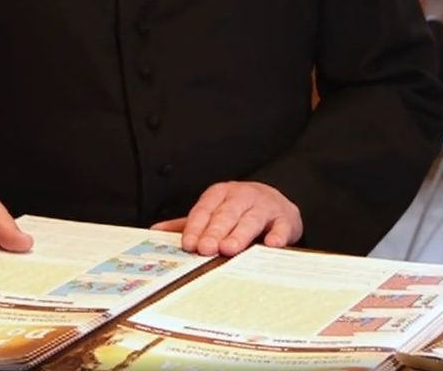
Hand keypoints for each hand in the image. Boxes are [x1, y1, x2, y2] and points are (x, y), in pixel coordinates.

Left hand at [151, 181, 301, 255]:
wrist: (277, 203)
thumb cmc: (239, 212)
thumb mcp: (214, 212)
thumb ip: (189, 223)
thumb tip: (156, 231)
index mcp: (221, 194)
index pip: (205, 209)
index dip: (196, 226)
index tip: (188, 244)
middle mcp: (243, 196)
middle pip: (227, 213)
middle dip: (216, 231)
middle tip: (206, 248)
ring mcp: (266, 206)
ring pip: (252, 219)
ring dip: (240, 234)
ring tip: (230, 248)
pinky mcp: (286, 218)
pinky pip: (282, 226)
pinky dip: (278, 235)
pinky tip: (272, 244)